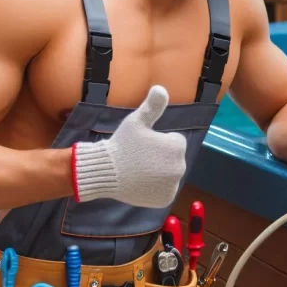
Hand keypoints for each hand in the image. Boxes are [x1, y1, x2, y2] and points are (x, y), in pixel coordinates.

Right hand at [71, 85, 187, 207]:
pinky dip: (156, 188)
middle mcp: (180, 167)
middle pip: (172, 159)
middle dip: (160, 158)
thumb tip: (161, 88)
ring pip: (168, 174)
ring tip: (139, 170)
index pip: (173, 142)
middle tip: (139, 159)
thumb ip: (153, 105)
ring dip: (159, 172)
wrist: (106, 171)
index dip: (157, 142)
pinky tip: (141, 182)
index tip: (142, 146)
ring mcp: (173, 185)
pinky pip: (164, 190)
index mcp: (177, 146)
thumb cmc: (122, 144)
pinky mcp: (165, 199)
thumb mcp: (137, 121)